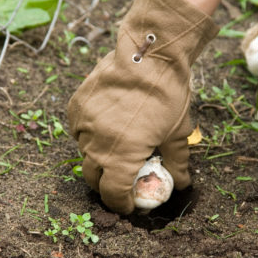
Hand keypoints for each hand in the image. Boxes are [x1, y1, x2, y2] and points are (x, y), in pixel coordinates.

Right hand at [67, 0, 217, 213]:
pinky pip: (79, 131)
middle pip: (94, 178)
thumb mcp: (177, 133)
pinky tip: (106, 127)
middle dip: (107, 184)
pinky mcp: (76, 107)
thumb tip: (182, 183)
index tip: (129, 204)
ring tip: (116, 149)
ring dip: (98, 158)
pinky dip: (89, 135)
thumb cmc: (167, 96)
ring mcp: (83, 125)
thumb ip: (176, 162)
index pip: (113, 195)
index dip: (121, 204)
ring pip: (84, 154)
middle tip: (122, 180)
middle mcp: (97, 145)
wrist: (149, 53)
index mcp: (122, 157)